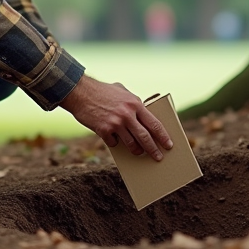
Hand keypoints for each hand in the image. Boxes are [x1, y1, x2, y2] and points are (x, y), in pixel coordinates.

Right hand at [59, 76, 173, 160]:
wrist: (80, 92)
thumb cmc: (102, 91)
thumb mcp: (122, 91)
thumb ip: (133, 102)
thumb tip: (143, 114)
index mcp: (135, 104)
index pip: (154, 124)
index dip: (163, 136)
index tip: (168, 145)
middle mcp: (127, 115)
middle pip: (145, 137)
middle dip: (154, 149)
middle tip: (159, 157)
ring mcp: (115, 123)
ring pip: (131, 144)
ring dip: (137, 151)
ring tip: (140, 153)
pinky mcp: (103, 130)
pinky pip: (114, 143)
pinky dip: (115, 143)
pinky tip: (114, 140)